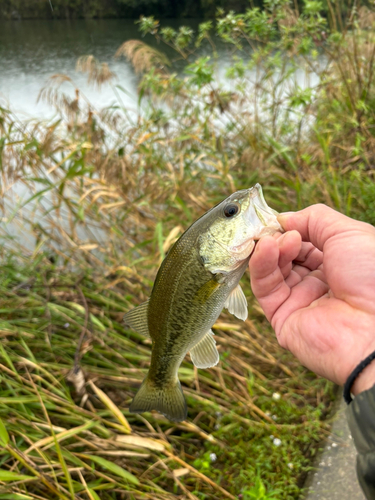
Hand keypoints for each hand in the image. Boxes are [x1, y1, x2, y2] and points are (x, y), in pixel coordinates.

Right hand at [249, 204, 374, 394]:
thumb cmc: (371, 276)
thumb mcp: (347, 233)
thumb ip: (314, 219)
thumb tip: (283, 218)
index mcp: (337, 264)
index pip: (304, 242)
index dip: (291, 228)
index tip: (279, 218)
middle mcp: (317, 282)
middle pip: (285, 255)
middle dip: (278, 238)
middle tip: (275, 229)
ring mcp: (299, 300)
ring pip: (272, 269)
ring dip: (271, 249)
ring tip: (277, 240)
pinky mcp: (281, 317)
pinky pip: (265, 288)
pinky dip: (261, 265)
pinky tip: (267, 248)